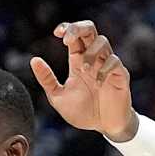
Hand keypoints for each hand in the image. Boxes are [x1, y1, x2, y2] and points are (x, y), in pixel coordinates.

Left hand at [29, 20, 135, 139]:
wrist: (103, 126)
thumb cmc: (82, 111)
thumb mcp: (58, 97)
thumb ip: (47, 79)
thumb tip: (34, 60)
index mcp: (78, 61)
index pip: (75, 36)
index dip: (67, 28)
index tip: (56, 33)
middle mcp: (93, 59)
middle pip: (90, 30)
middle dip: (78, 28)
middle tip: (67, 39)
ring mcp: (107, 65)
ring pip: (103, 42)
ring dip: (91, 52)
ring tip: (84, 69)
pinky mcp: (120, 75)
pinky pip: (114, 62)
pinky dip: (104, 69)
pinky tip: (97, 83)